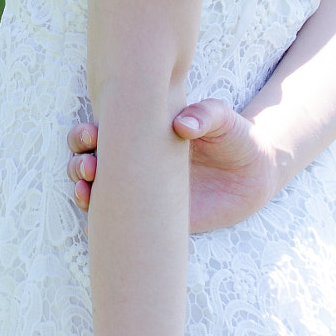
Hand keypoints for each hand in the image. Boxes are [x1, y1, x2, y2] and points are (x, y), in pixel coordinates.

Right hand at [66, 99, 281, 234]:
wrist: (256, 173)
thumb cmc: (235, 136)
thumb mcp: (222, 118)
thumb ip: (205, 115)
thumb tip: (182, 125)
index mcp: (144, 133)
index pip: (104, 130)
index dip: (87, 133)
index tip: (91, 135)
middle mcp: (137, 161)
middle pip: (90, 158)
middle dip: (78, 159)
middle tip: (90, 165)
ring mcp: (144, 190)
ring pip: (98, 188)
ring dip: (83, 187)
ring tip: (88, 186)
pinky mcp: (158, 217)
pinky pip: (122, 221)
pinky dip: (101, 217)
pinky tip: (94, 213)